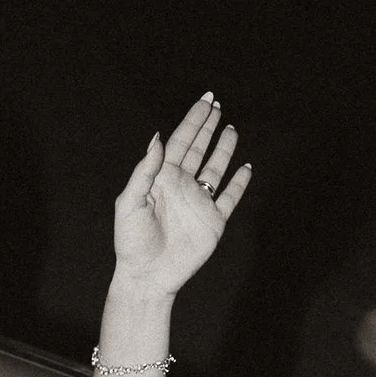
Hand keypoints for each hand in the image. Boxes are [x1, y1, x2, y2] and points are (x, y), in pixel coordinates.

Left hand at [111, 93, 250, 296]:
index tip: (206, 101)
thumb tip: (159, 139)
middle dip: (208, 126)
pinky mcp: (213, 222)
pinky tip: (246, 168)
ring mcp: (199, 203)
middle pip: (199, 148)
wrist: (147, 275)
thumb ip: (144, 171)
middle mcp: (182, 186)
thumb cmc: (131, 241)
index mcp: (162, 178)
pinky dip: (239, 182)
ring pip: (216, 168)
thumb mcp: (129, 203)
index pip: (181, 141)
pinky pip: (230, 197)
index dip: (193, 120)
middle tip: (218, 103)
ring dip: (224, 149)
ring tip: (231, 128)